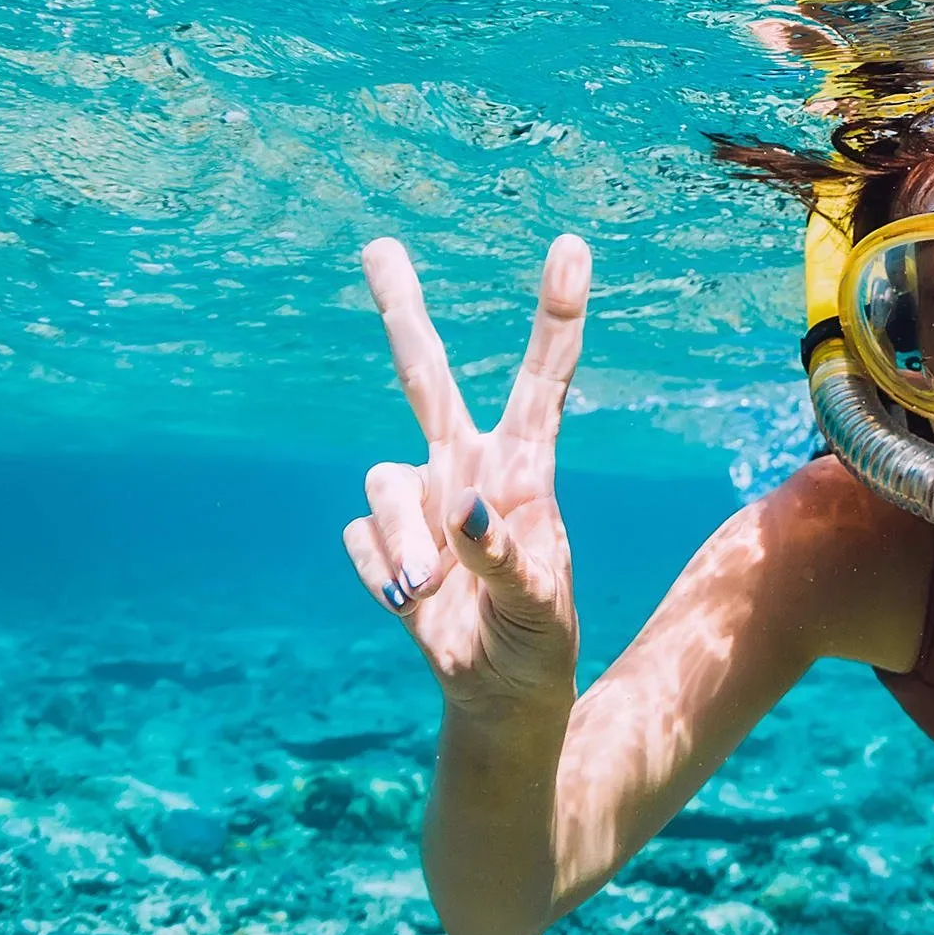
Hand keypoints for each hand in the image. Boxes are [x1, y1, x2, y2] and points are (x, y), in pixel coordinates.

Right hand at [341, 235, 591, 716]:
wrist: (498, 688)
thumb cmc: (537, 636)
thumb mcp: (537, 606)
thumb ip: (505, 558)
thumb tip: (461, 508)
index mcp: (526, 467)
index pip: (544, 379)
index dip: (556, 314)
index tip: (571, 246)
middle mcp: (467, 465)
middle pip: (426, 378)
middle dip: (400, 312)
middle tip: (377, 246)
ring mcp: (419, 499)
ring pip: (383, 484)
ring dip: (407, 548)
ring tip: (434, 592)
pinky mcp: (382, 538)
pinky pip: (361, 539)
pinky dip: (386, 577)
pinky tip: (416, 600)